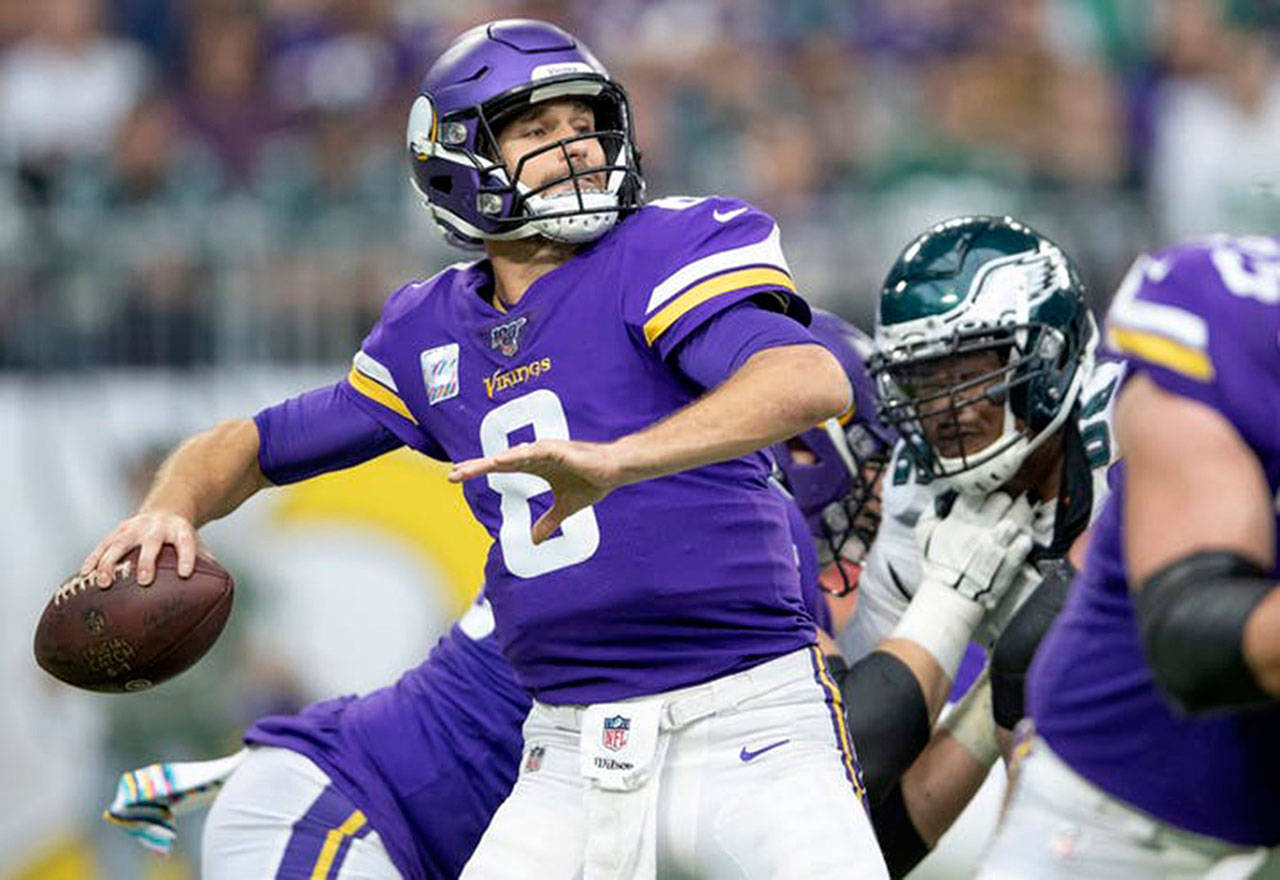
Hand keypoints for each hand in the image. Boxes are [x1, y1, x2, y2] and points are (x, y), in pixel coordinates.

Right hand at [80, 511, 209, 586]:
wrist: (166, 508)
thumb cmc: (182, 537)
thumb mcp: (197, 544)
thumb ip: (206, 563)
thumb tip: (221, 590)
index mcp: (180, 531)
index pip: (187, 543)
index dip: (187, 557)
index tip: (185, 574)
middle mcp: (157, 528)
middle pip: (151, 543)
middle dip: (147, 561)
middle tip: (144, 581)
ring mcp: (135, 528)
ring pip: (120, 544)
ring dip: (111, 562)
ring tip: (103, 582)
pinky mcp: (118, 531)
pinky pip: (103, 545)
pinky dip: (94, 559)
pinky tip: (84, 575)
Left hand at [448, 439, 622, 544]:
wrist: (615, 471)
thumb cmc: (593, 482)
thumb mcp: (566, 508)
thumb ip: (548, 522)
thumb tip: (534, 540)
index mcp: (535, 466)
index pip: (501, 469)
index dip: (480, 472)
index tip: (457, 476)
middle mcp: (535, 455)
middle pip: (499, 461)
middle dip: (475, 468)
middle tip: (451, 475)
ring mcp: (545, 450)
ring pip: (510, 456)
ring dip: (488, 462)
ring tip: (467, 469)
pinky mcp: (557, 449)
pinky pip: (532, 453)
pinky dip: (515, 456)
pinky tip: (499, 460)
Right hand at [916, 492, 1035, 609]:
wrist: (951, 598)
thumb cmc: (937, 567)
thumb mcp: (923, 535)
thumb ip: (931, 511)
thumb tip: (942, 497)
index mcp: (960, 519)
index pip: (979, 490)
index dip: (984, 491)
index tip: (985, 497)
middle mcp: (981, 527)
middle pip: (1003, 498)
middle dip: (1003, 501)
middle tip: (1003, 506)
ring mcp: (999, 543)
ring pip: (1021, 514)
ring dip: (1021, 513)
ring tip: (1020, 515)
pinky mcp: (1013, 559)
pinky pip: (1027, 538)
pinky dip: (1025, 537)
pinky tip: (1020, 539)